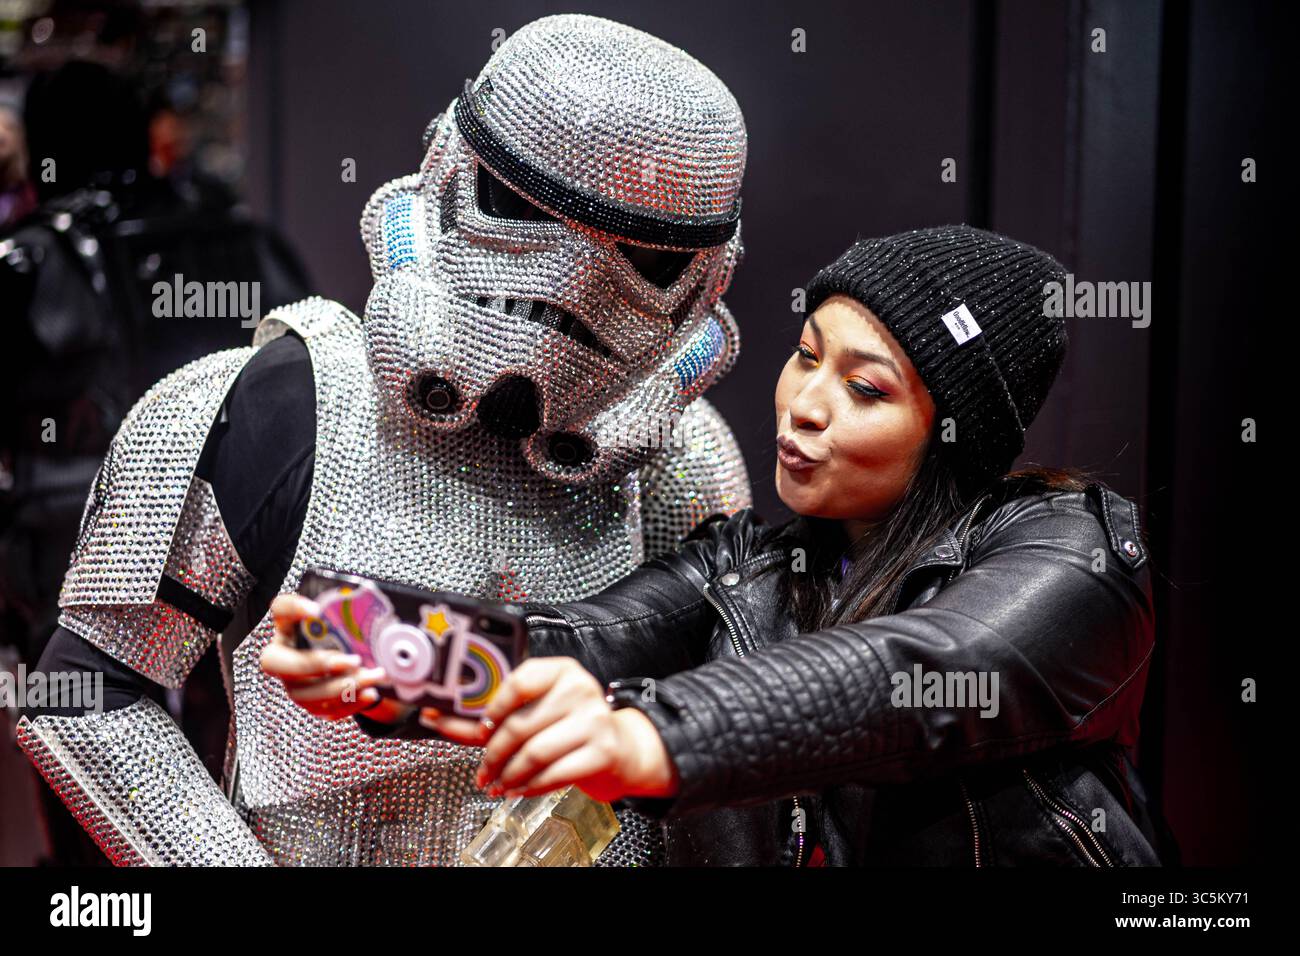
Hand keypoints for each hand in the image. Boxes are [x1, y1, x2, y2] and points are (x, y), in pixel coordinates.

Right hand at [260, 593, 407, 722]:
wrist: (358, 666)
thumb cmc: (350, 635)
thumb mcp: (351, 620)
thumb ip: (356, 613)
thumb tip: (380, 605)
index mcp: (291, 625)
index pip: (280, 608)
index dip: (292, 608)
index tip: (316, 609)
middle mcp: (283, 655)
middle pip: (274, 662)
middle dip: (313, 663)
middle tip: (351, 660)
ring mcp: (293, 683)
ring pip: (303, 693)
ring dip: (341, 687)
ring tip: (373, 677)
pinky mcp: (310, 704)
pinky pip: (324, 709)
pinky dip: (350, 703)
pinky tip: (370, 693)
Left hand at [421, 657, 678, 802]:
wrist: (620, 749)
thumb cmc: (569, 727)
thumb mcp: (537, 711)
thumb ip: (491, 715)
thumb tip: (438, 717)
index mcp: (560, 670)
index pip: (518, 681)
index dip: (492, 709)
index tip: (479, 731)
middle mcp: (580, 689)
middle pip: (520, 724)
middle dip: (492, 754)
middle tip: (482, 770)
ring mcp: (594, 720)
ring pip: (534, 752)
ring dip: (508, 774)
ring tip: (497, 783)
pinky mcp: (602, 752)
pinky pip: (554, 774)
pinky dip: (529, 786)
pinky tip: (519, 789)